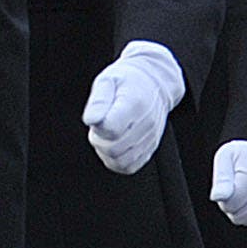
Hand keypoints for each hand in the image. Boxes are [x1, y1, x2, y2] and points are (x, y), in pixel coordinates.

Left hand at [82, 41, 185, 174]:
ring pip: (120, 161)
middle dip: (99, 140)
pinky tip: (115, 144)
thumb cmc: (128, 81)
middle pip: (114, 149)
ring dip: (107, 152)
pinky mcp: (150, 149)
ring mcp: (150, 138)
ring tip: (108, 134)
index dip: (97, 127)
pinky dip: (117, 160)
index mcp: (135, 104)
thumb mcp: (107, 80)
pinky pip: (129, 166)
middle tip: (101, 125)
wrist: (155, 83)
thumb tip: (91, 120)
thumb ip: (98, 101)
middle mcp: (146, 124)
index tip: (98, 117)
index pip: (110, 130)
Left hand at [209, 140, 246, 227]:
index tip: (227, 183)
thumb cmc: (244, 152)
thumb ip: (221, 179)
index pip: (229, 206)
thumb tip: (217, 197)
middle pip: (238, 216)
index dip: (223, 197)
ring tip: (245, 190)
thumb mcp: (226, 156)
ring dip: (242, 209)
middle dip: (232, 205)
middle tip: (235, 186)